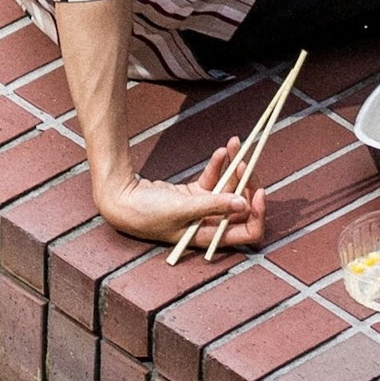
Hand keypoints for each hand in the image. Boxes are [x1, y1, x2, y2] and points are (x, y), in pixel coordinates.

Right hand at [97, 137, 266, 247]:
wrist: (120, 199)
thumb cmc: (146, 212)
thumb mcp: (181, 208)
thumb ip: (213, 206)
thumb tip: (244, 204)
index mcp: (210, 236)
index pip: (248, 232)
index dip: (259, 215)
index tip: (259, 192)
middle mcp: (210, 224)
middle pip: (242, 205)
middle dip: (247, 181)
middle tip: (247, 159)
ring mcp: (204, 209)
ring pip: (229, 188)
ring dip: (234, 166)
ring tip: (235, 144)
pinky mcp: (195, 195)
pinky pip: (214, 179)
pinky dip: (219, 166)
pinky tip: (221, 152)